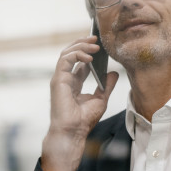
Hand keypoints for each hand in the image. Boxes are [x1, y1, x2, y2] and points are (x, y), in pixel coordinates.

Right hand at [41, 36, 118, 170]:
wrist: (73, 131)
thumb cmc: (83, 120)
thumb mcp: (101, 99)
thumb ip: (106, 85)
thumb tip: (113, 73)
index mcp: (74, 83)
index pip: (79, 61)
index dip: (88, 50)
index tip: (100, 45)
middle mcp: (66, 78)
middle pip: (71, 53)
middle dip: (83, 43)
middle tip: (97, 39)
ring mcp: (60, 78)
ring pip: (66, 53)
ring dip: (81, 46)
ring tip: (95, 45)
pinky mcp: (58, 79)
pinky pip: (65, 60)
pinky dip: (77, 54)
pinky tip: (89, 56)